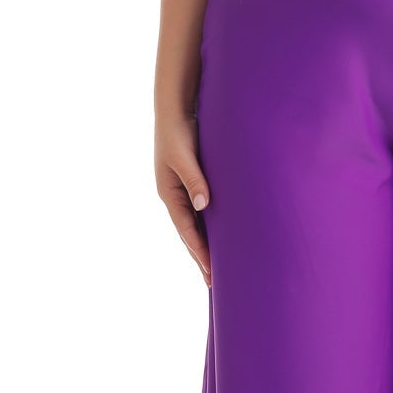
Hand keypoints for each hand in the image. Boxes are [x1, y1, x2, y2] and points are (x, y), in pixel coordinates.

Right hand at [155, 107, 211, 286]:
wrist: (175, 109)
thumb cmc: (177, 131)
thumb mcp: (183, 155)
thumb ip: (194, 179)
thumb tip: (204, 205)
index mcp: (169, 194)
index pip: (187, 231)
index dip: (200, 252)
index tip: (212, 273)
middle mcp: (176, 196)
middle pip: (190, 234)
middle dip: (201, 258)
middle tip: (214, 284)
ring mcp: (185, 191)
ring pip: (197, 225)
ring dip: (206, 246)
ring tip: (219, 268)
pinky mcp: (195, 182)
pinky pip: (204, 212)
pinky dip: (211, 227)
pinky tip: (223, 236)